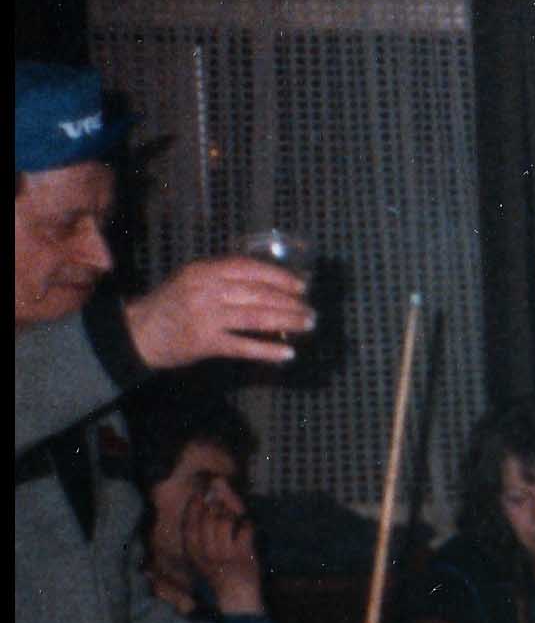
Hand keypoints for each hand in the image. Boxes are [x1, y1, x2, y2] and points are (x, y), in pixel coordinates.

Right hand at [123, 256, 315, 369]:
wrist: (136, 332)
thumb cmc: (171, 304)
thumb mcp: (192, 279)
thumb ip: (223, 277)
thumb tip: (270, 282)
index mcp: (203, 270)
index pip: (249, 268)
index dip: (279, 277)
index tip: (301, 286)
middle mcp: (205, 290)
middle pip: (258, 294)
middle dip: (290, 303)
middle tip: (311, 311)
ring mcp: (205, 316)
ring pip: (256, 317)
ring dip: (287, 322)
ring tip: (307, 325)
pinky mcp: (204, 342)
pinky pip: (243, 346)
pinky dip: (267, 350)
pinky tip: (287, 353)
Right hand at [182, 491, 264, 615]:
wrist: (236, 599)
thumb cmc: (220, 577)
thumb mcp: (201, 560)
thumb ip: (199, 539)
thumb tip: (205, 510)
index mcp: (194, 553)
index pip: (189, 525)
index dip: (194, 507)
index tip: (199, 496)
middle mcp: (207, 552)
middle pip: (208, 518)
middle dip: (216, 506)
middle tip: (222, 504)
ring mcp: (225, 554)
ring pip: (225, 521)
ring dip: (232, 514)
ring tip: (236, 518)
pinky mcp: (244, 556)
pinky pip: (245, 529)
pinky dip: (248, 525)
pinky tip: (247, 528)